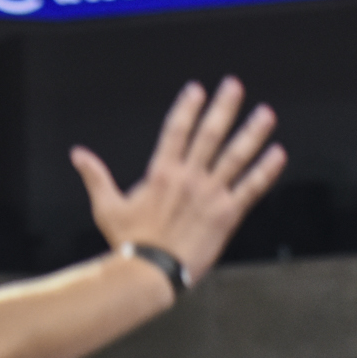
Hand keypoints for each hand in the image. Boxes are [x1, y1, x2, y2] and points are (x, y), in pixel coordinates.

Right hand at [70, 78, 285, 286]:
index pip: (176, 130)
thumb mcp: (107, 206)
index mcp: (161, 172)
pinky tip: (279, 153)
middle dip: (224, 108)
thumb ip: (96, 176)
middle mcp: (188, 177)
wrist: (149, 272)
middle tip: (235, 85)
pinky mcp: (226, 215)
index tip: (198, 89)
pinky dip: (266, 171)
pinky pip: (251, 188)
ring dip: (252, 133)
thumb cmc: (128, 243)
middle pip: (210, 134)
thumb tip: (77, 154)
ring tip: (266, 114)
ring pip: (235, 156)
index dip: (187, 108)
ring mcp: (210, 194)